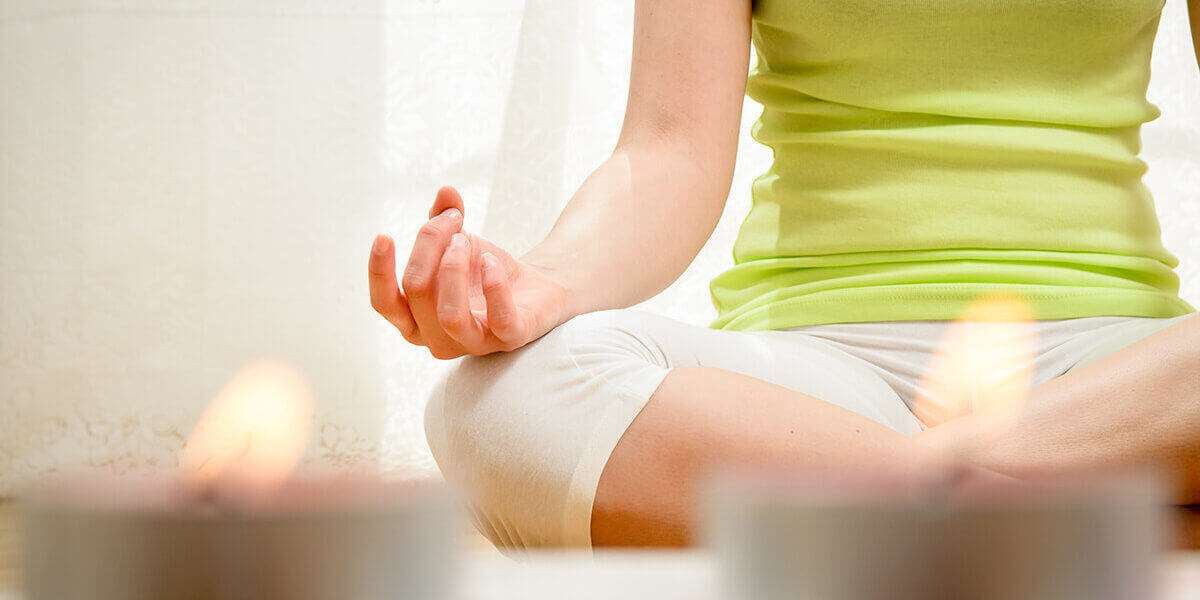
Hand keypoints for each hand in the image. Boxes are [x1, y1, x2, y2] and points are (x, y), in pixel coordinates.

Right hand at [368, 186, 570, 358]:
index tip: (385, 235)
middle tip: (454, 222)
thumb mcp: (458, 241)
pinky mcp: (510, 339)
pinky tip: (492, 262)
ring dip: (455, 266)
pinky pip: (499, 318)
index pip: (384, 303)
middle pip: (416, 290)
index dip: (379, 271)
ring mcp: (474, 344)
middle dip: (432, 244)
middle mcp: (438, 339)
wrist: (534, 287)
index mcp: (415, 319)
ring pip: (450, 314)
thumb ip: (443, 218)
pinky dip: (494, 284)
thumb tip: (446, 191)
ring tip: (467, 240)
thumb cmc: (484, 270)